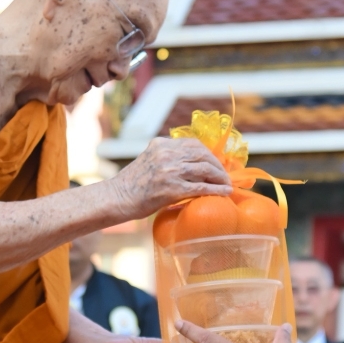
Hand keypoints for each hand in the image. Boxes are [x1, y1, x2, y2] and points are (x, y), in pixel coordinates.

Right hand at [110, 138, 231, 219]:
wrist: (117, 198)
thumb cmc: (132, 184)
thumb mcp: (149, 160)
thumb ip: (167, 158)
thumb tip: (192, 164)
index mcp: (161, 144)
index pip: (193, 144)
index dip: (209, 154)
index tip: (216, 163)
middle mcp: (166, 154)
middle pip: (202, 155)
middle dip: (218, 166)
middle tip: (225, 176)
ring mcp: (170, 171)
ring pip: (205, 169)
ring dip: (220, 178)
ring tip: (227, 185)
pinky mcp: (172, 189)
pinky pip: (201, 187)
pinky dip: (216, 190)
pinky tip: (224, 193)